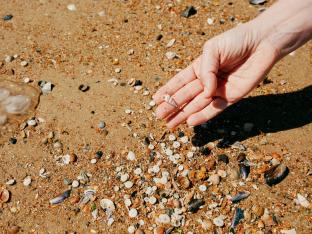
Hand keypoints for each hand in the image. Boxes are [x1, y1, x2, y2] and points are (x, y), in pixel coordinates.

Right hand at [153, 23, 277, 127]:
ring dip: (183, 114)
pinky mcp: (231, 98)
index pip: (179, 81)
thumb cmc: (236, 41)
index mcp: (199, 68)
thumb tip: (205, 92)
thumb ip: (205, 70)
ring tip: (170, 124)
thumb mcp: (212, 49)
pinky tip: (190, 121)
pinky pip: (215, 109)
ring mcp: (218, 91)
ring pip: (197, 105)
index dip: (167, 90)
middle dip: (172, 106)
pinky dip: (203, 116)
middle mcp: (207, 81)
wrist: (261, 43)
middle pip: (185, 96)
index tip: (155, 100)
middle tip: (159, 116)